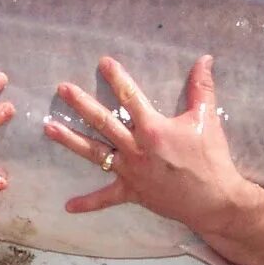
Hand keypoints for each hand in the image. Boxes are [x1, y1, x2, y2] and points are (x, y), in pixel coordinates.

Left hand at [45, 54, 263, 264]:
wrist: (215, 199)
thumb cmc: (210, 158)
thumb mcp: (207, 119)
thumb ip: (202, 88)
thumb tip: (204, 59)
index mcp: (153, 128)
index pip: (130, 97)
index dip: (117, 78)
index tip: (103, 62)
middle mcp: (136, 148)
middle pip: (104, 122)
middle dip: (81, 104)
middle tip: (62, 89)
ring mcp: (131, 171)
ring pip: (95, 153)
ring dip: (71, 141)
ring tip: (48, 128)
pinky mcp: (132, 192)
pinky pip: (107, 198)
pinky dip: (88, 203)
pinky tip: (67, 206)